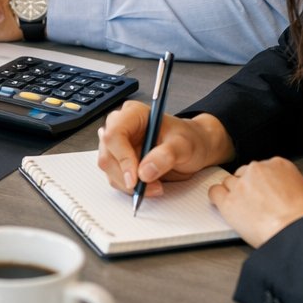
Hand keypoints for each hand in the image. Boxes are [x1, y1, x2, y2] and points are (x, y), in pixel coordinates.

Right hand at [96, 102, 234, 197]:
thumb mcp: (184, 145)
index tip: (136, 179)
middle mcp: (120, 127)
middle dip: (126, 176)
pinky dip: (130, 187)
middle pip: (108, 154)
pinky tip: (149, 185)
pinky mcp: (119, 160)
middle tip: (150, 188)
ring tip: (155, 187)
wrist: (193, 148)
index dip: (122, 157)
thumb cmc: (189, 139)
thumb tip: (145, 171)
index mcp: (133, 114)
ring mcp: (117, 144)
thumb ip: (166, 155)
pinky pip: (115, 177)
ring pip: (108, 168)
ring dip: (129, 184)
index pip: (115, 134)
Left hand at [208, 158, 302, 247]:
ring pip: (229, 182)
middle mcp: (257, 170)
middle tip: (254, 203)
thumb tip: (292, 194)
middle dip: (247, 187)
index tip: (264, 192)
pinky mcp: (229, 201)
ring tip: (243, 209)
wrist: (297, 231)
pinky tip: (224, 206)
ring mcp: (241, 184)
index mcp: (278, 165)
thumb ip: (293, 186)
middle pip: (244, 174)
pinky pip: (214, 193)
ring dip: (234, 194)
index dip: (262, 182)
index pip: (262, 168)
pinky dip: (217, 198)